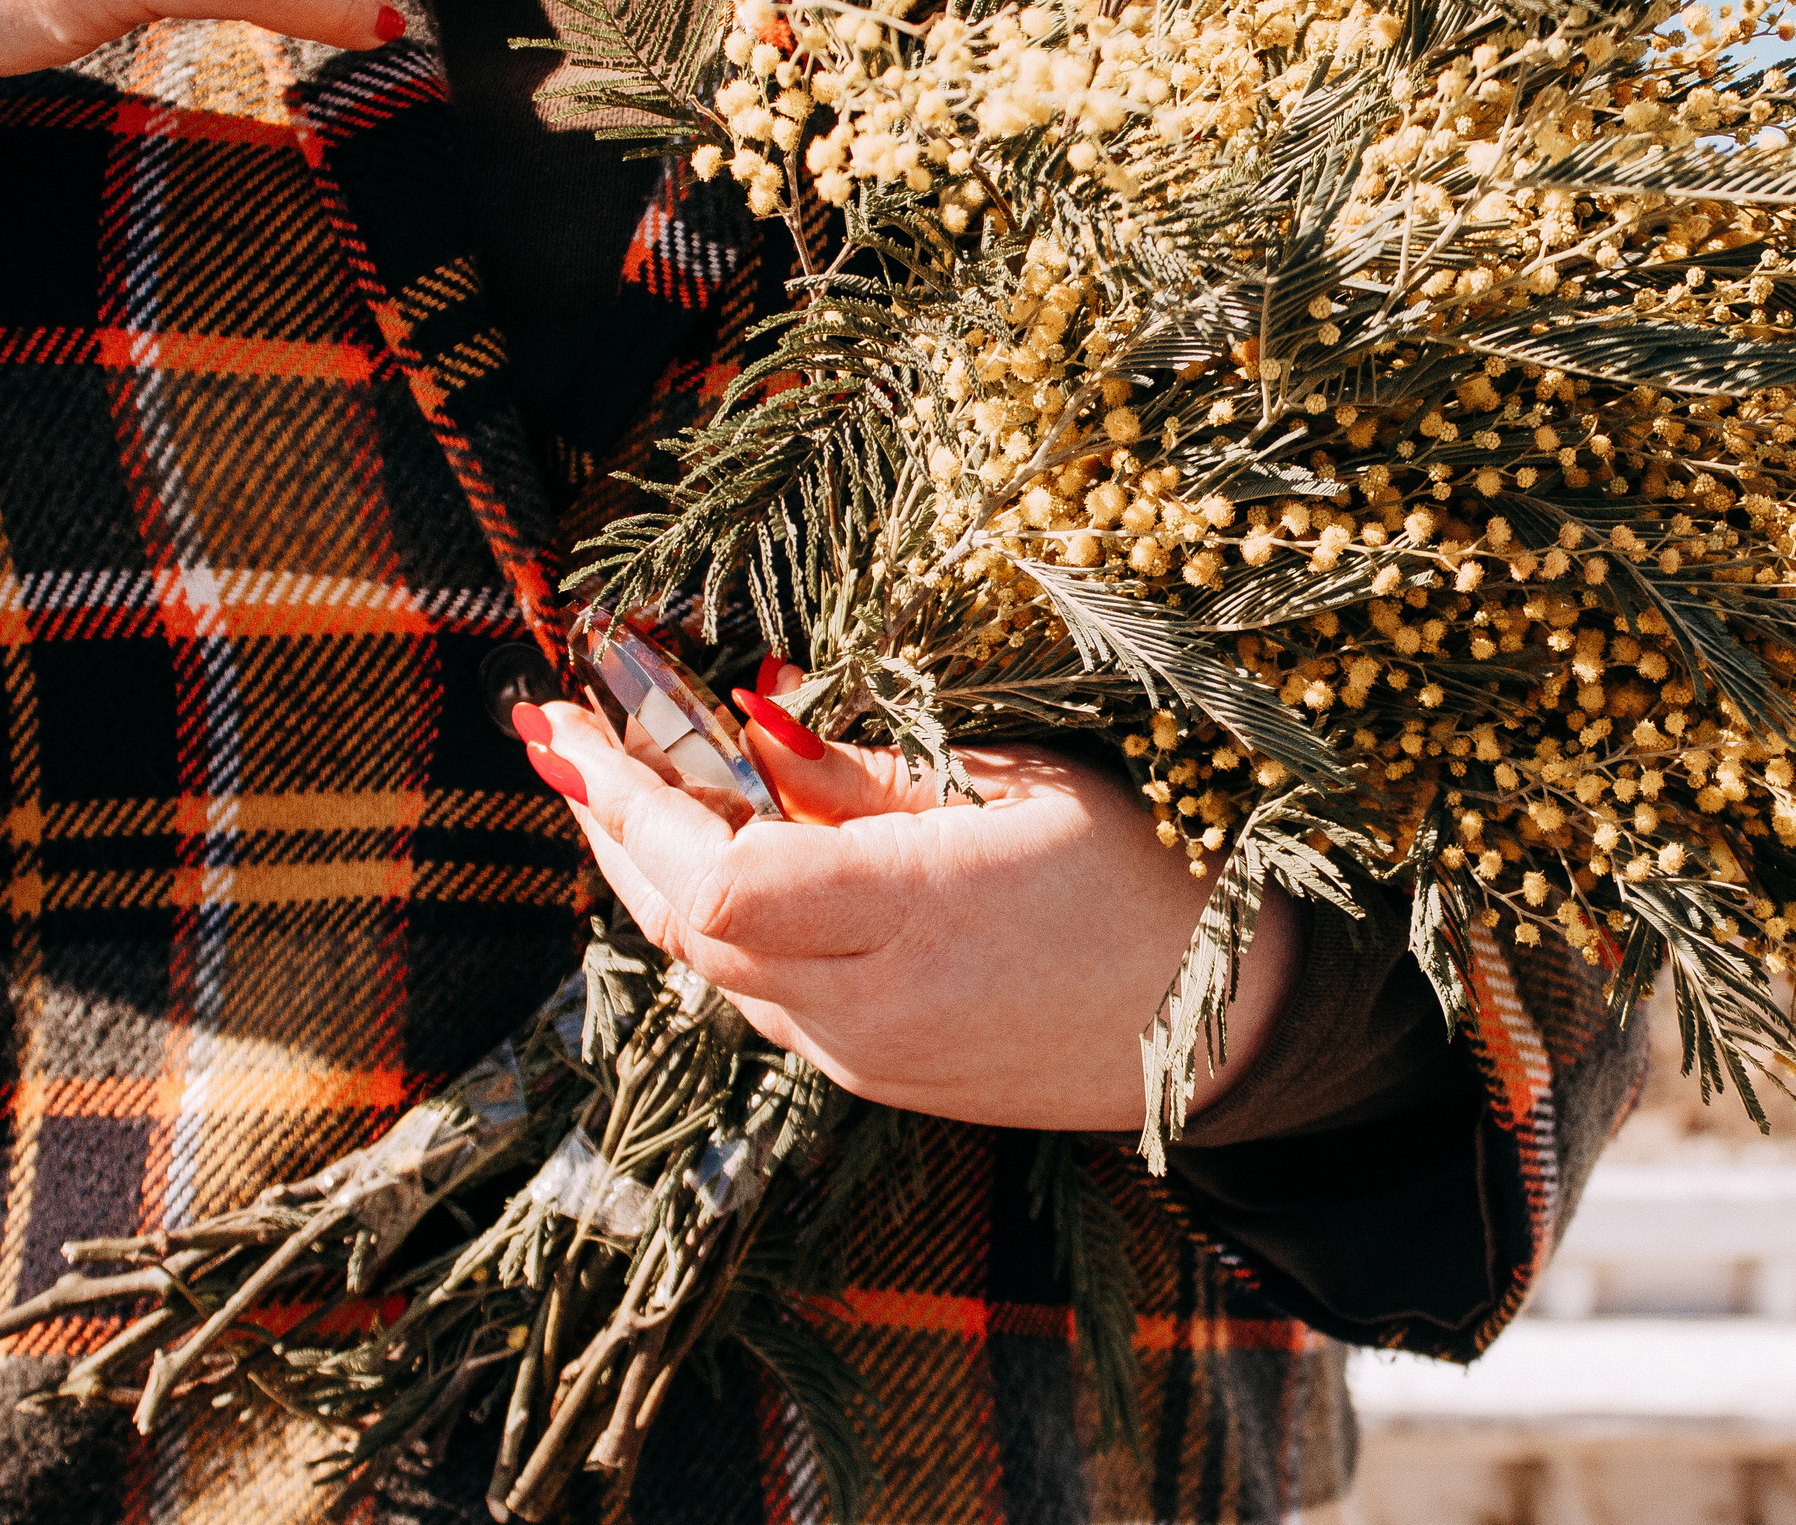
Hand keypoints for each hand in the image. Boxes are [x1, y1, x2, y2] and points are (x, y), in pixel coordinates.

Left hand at [516, 689, 1298, 1132]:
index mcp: (913, 919)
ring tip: (622, 780)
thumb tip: (756, 715)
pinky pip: (758, 995)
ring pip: (709, 965)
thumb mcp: (1022, 785)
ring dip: (650, 871)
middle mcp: (868, 1010)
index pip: (714, 871)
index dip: (627, 796)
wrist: (1228, 1025)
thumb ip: (870, 770)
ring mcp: (867, 1059)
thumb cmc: (1151, 876)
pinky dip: (713, 919)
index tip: (569, 720)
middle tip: (567, 735)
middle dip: (609, 822)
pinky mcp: (877, 1079)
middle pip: (685, 923)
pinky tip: (709, 856)